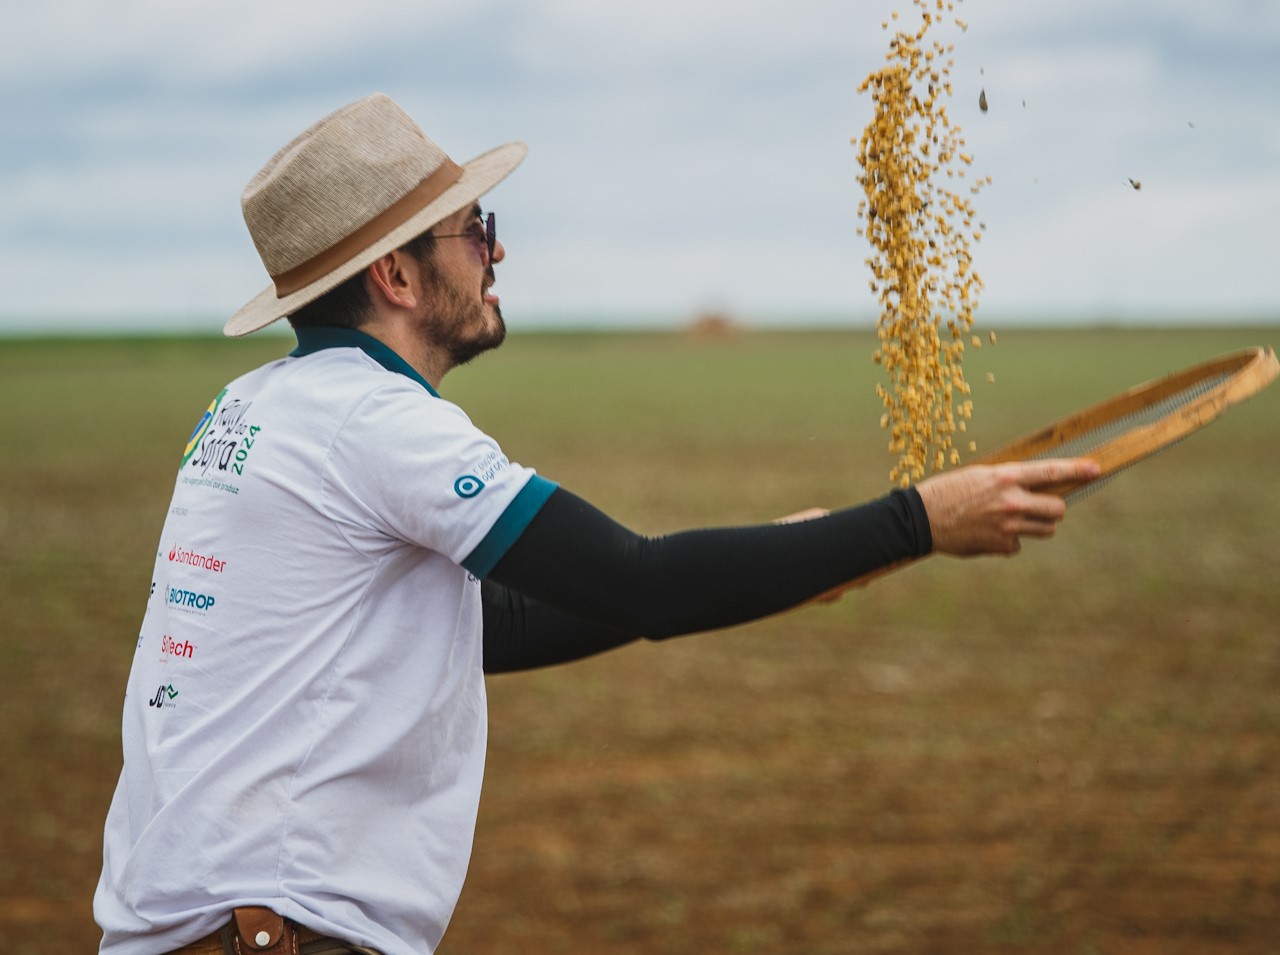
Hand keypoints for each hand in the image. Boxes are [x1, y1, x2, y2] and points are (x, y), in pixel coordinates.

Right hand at [913, 458, 1100, 556]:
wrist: (921, 518)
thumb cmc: (948, 492)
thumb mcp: (980, 476)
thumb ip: (1008, 482)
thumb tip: (1033, 490)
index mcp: (1006, 477)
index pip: (1051, 471)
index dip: (1078, 470)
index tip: (1096, 469)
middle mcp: (1012, 501)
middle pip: (1058, 508)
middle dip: (1053, 508)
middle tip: (1041, 507)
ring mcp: (1008, 526)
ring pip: (1046, 529)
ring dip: (1037, 526)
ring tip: (1013, 521)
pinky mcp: (1001, 546)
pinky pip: (1019, 545)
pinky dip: (1009, 542)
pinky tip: (988, 534)